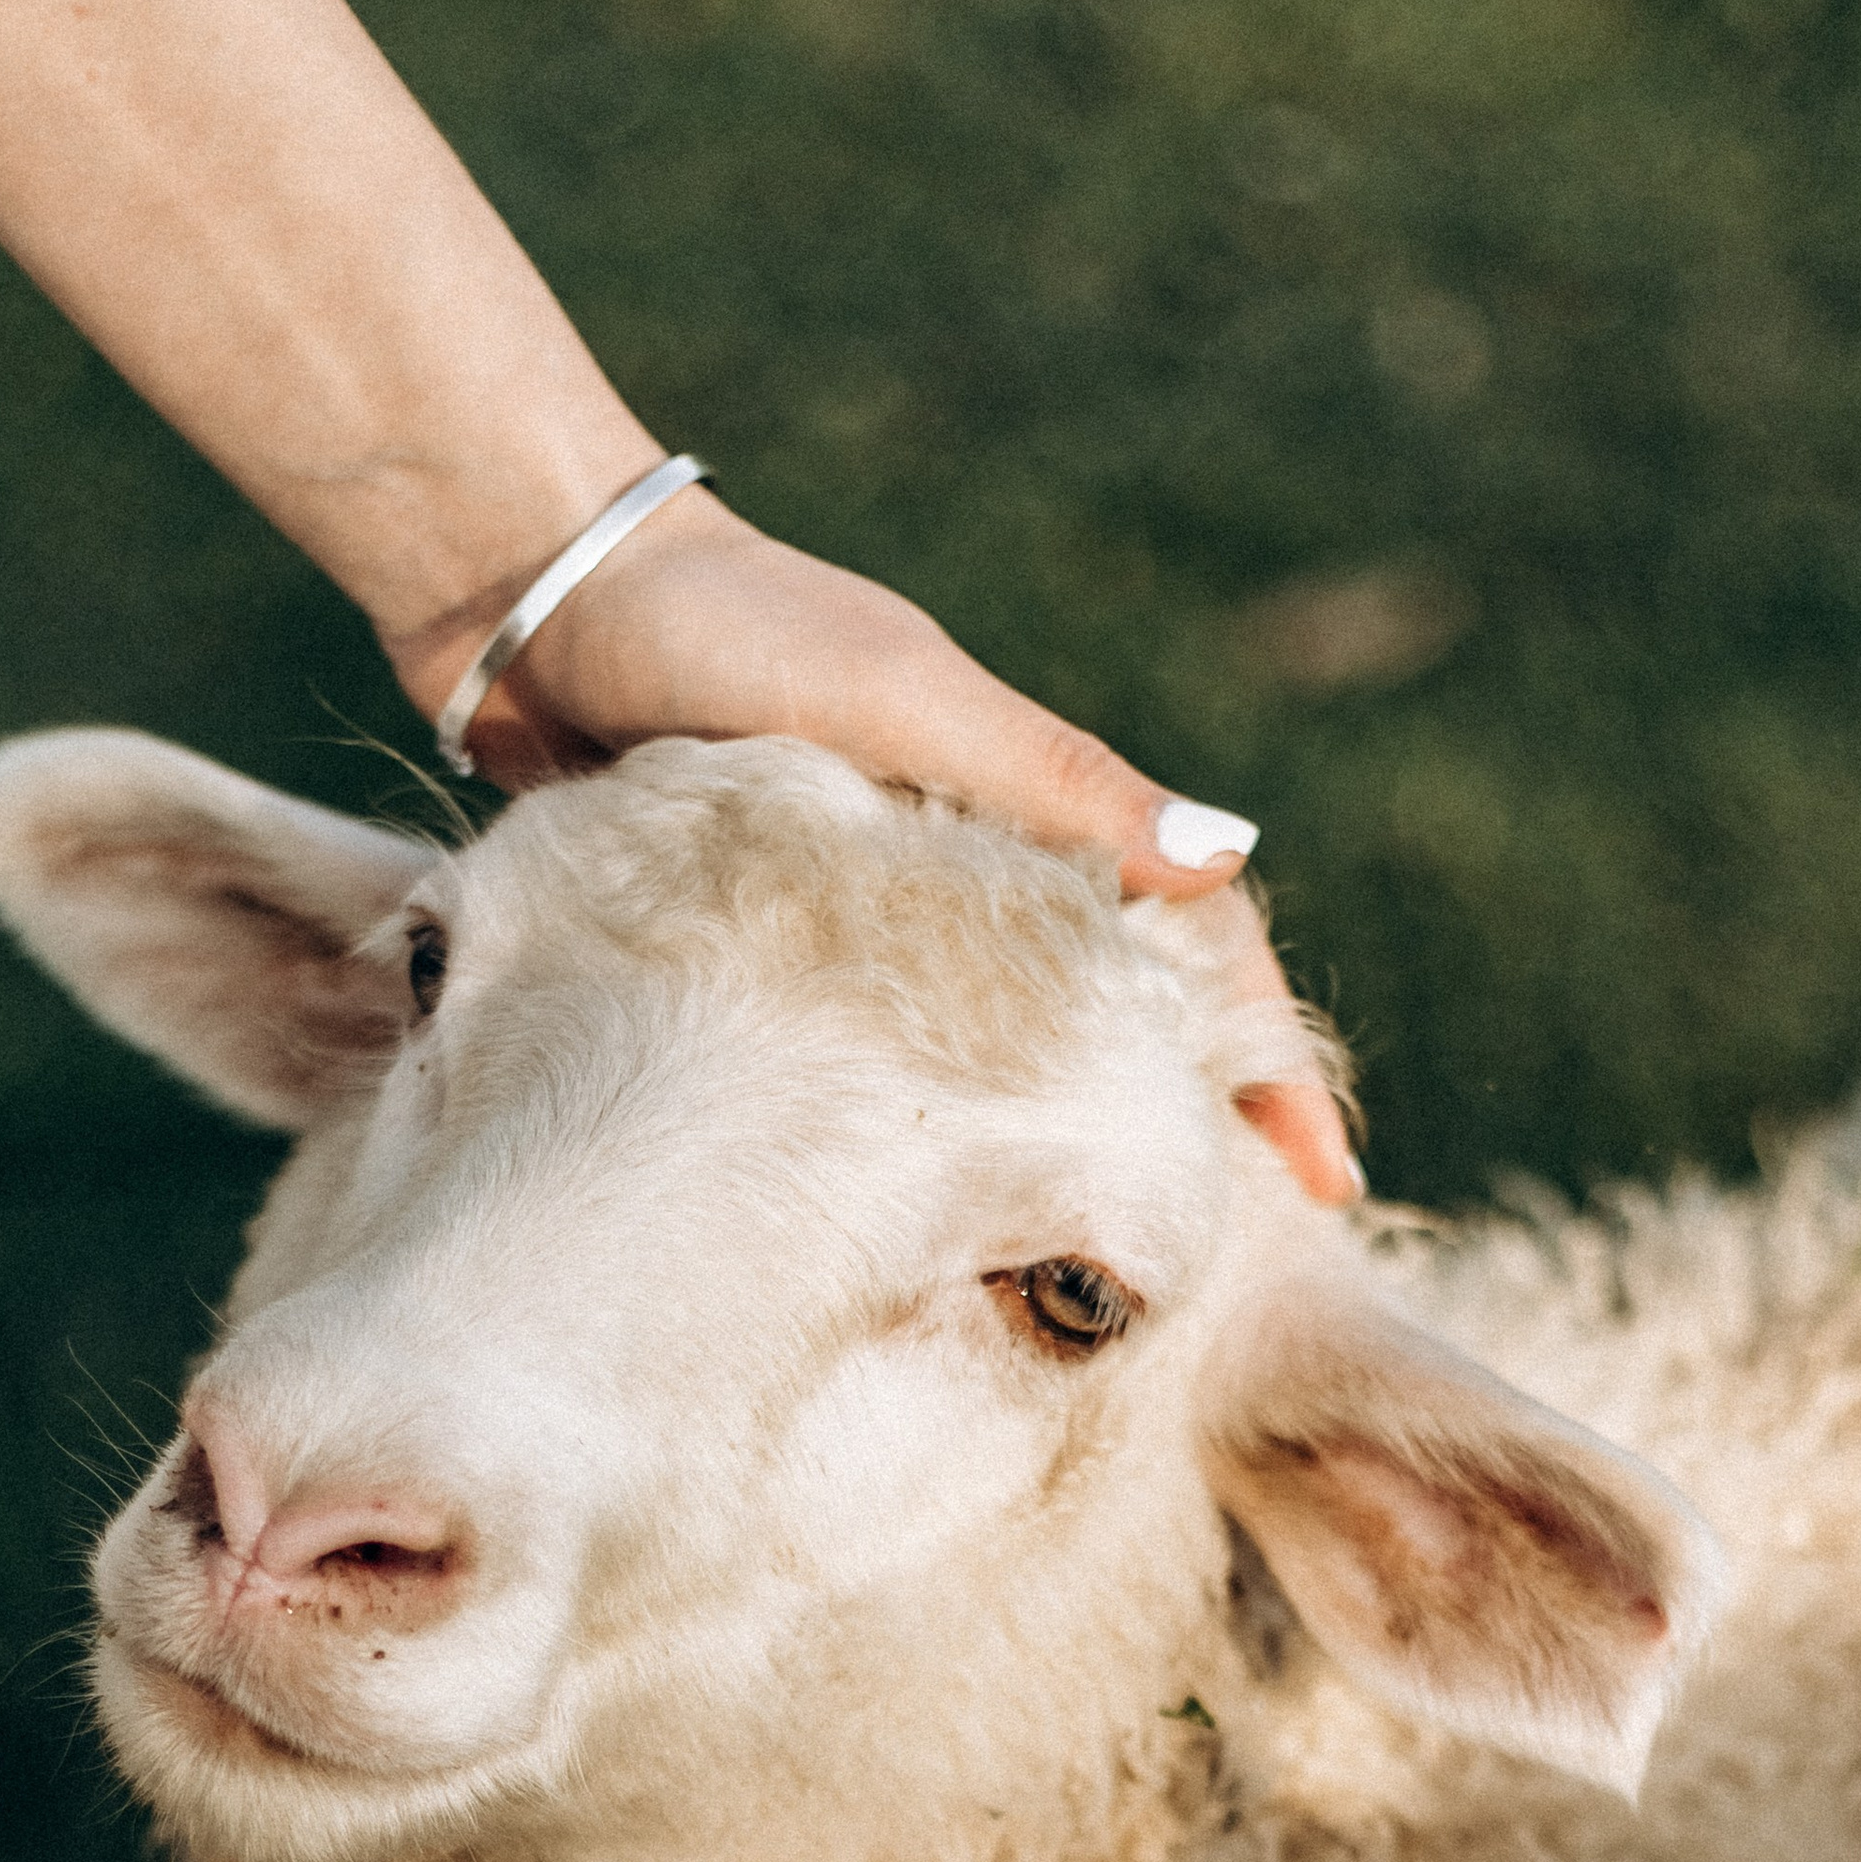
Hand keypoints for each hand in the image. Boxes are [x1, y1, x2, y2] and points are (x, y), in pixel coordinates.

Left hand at [381, 485, 1363, 1204]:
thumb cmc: (724, 631)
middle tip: (1228, 1257)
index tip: (1323, 1182)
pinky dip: (929, 1124)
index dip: (1265, 1062)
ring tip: (1094, 1267)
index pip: (1194, 947)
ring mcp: (869, 911)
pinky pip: (879, 1054)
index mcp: (1024, 806)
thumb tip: (1232, 850)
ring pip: (1005, 1044)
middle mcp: (967, 864)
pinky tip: (927, 1207)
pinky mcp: (769, 941)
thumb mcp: (902, 697)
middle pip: (1119, 1011)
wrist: (536, 594)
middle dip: (1190, 1123)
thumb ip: (1052, 775)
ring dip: (1066, 1134)